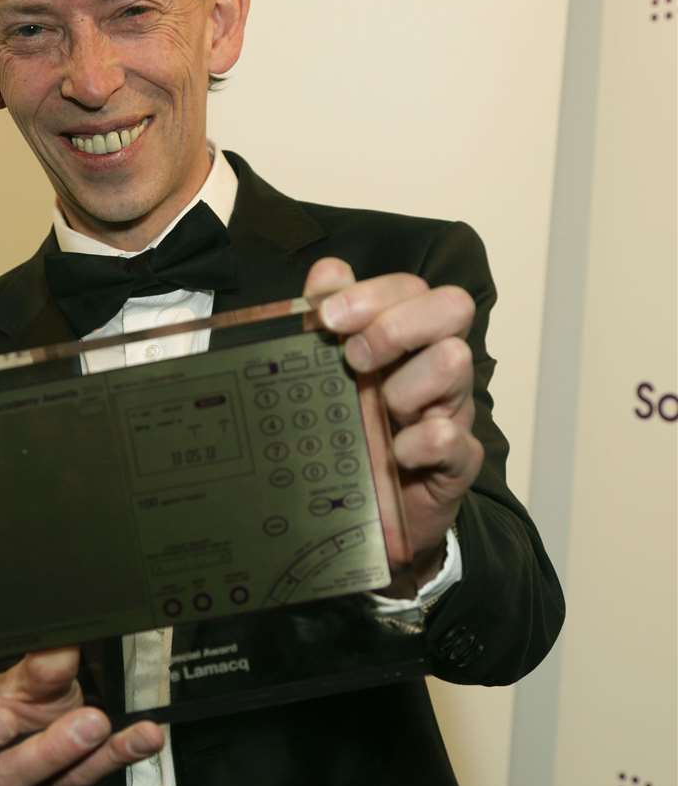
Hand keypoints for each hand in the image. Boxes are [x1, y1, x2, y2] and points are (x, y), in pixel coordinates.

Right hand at [0, 647, 163, 785]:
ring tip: (139, 733)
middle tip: (91, 722)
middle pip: (5, 776)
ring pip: (57, 785)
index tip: (4, 720)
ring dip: (100, 757)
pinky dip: (120, 759)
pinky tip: (144, 740)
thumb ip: (35, 670)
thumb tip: (61, 647)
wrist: (16, 743)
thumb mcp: (13, 682)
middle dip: (50, 752)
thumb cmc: (4, 705)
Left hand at [306, 258, 482, 583]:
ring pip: (455, 362)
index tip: (327, 318)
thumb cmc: (354, 432)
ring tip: (377, 412)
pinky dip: (417, 444)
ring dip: (405, 384)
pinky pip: (452, 439)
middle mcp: (438, 364)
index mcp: (408, 338)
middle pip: (452, 307)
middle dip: (395, 325)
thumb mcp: (332, 374)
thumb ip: (329, 320)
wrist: (368, 514)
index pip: (411, 287)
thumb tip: (328, 271)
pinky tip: (393, 455)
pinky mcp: (458, 461)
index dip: (373, 293)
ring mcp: (453, 410)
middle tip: (354, 360)